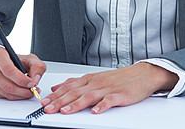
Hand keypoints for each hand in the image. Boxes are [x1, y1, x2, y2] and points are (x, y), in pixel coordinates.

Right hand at [0, 45, 46, 99]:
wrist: (2, 62)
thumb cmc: (14, 59)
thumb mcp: (28, 58)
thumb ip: (37, 66)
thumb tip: (35, 79)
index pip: (8, 70)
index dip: (22, 79)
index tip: (32, 83)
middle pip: (6, 84)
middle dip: (23, 90)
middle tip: (32, 90)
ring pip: (4, 92)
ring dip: (19, 95)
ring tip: (28, 92)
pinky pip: (2, 96)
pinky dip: (13, 97)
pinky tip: (20, 92)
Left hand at [41, 62, 177, 114]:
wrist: (141, 74)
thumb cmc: (117, 78)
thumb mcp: (94, 77)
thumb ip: (75, 82)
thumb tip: (56, 86)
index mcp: (88, 79)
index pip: (68, 87)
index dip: (55, 95)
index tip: (43, 102)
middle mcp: (95, 83)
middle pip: (75, 92)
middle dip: (59, 101)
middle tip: (48, 108)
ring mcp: (107, 89)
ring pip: (88, 96)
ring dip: (76, 104)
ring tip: (65, 111)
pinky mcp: (120, 95)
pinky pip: (109, 101)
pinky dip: (102, 106)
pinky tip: (95, 112)